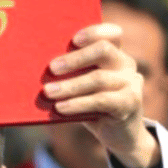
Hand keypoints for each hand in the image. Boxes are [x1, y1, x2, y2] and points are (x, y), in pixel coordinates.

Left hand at [44, 23, 159, 167]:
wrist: (119, 135)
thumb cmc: (92, 106)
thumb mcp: (82, 87)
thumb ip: (70, 75)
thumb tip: (37, 70)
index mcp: (114, 54)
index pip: (112, 33)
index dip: (94, 32)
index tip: (73, 39)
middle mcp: (126, 64)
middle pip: (104, 50)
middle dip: (75, 58)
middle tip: (52, 68)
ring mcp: (131, 83)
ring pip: (98, 78)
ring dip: (70, 85)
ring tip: (48, 92)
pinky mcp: (130, 103)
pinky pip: (101, 100)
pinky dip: (78, 103)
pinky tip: (61, 108)